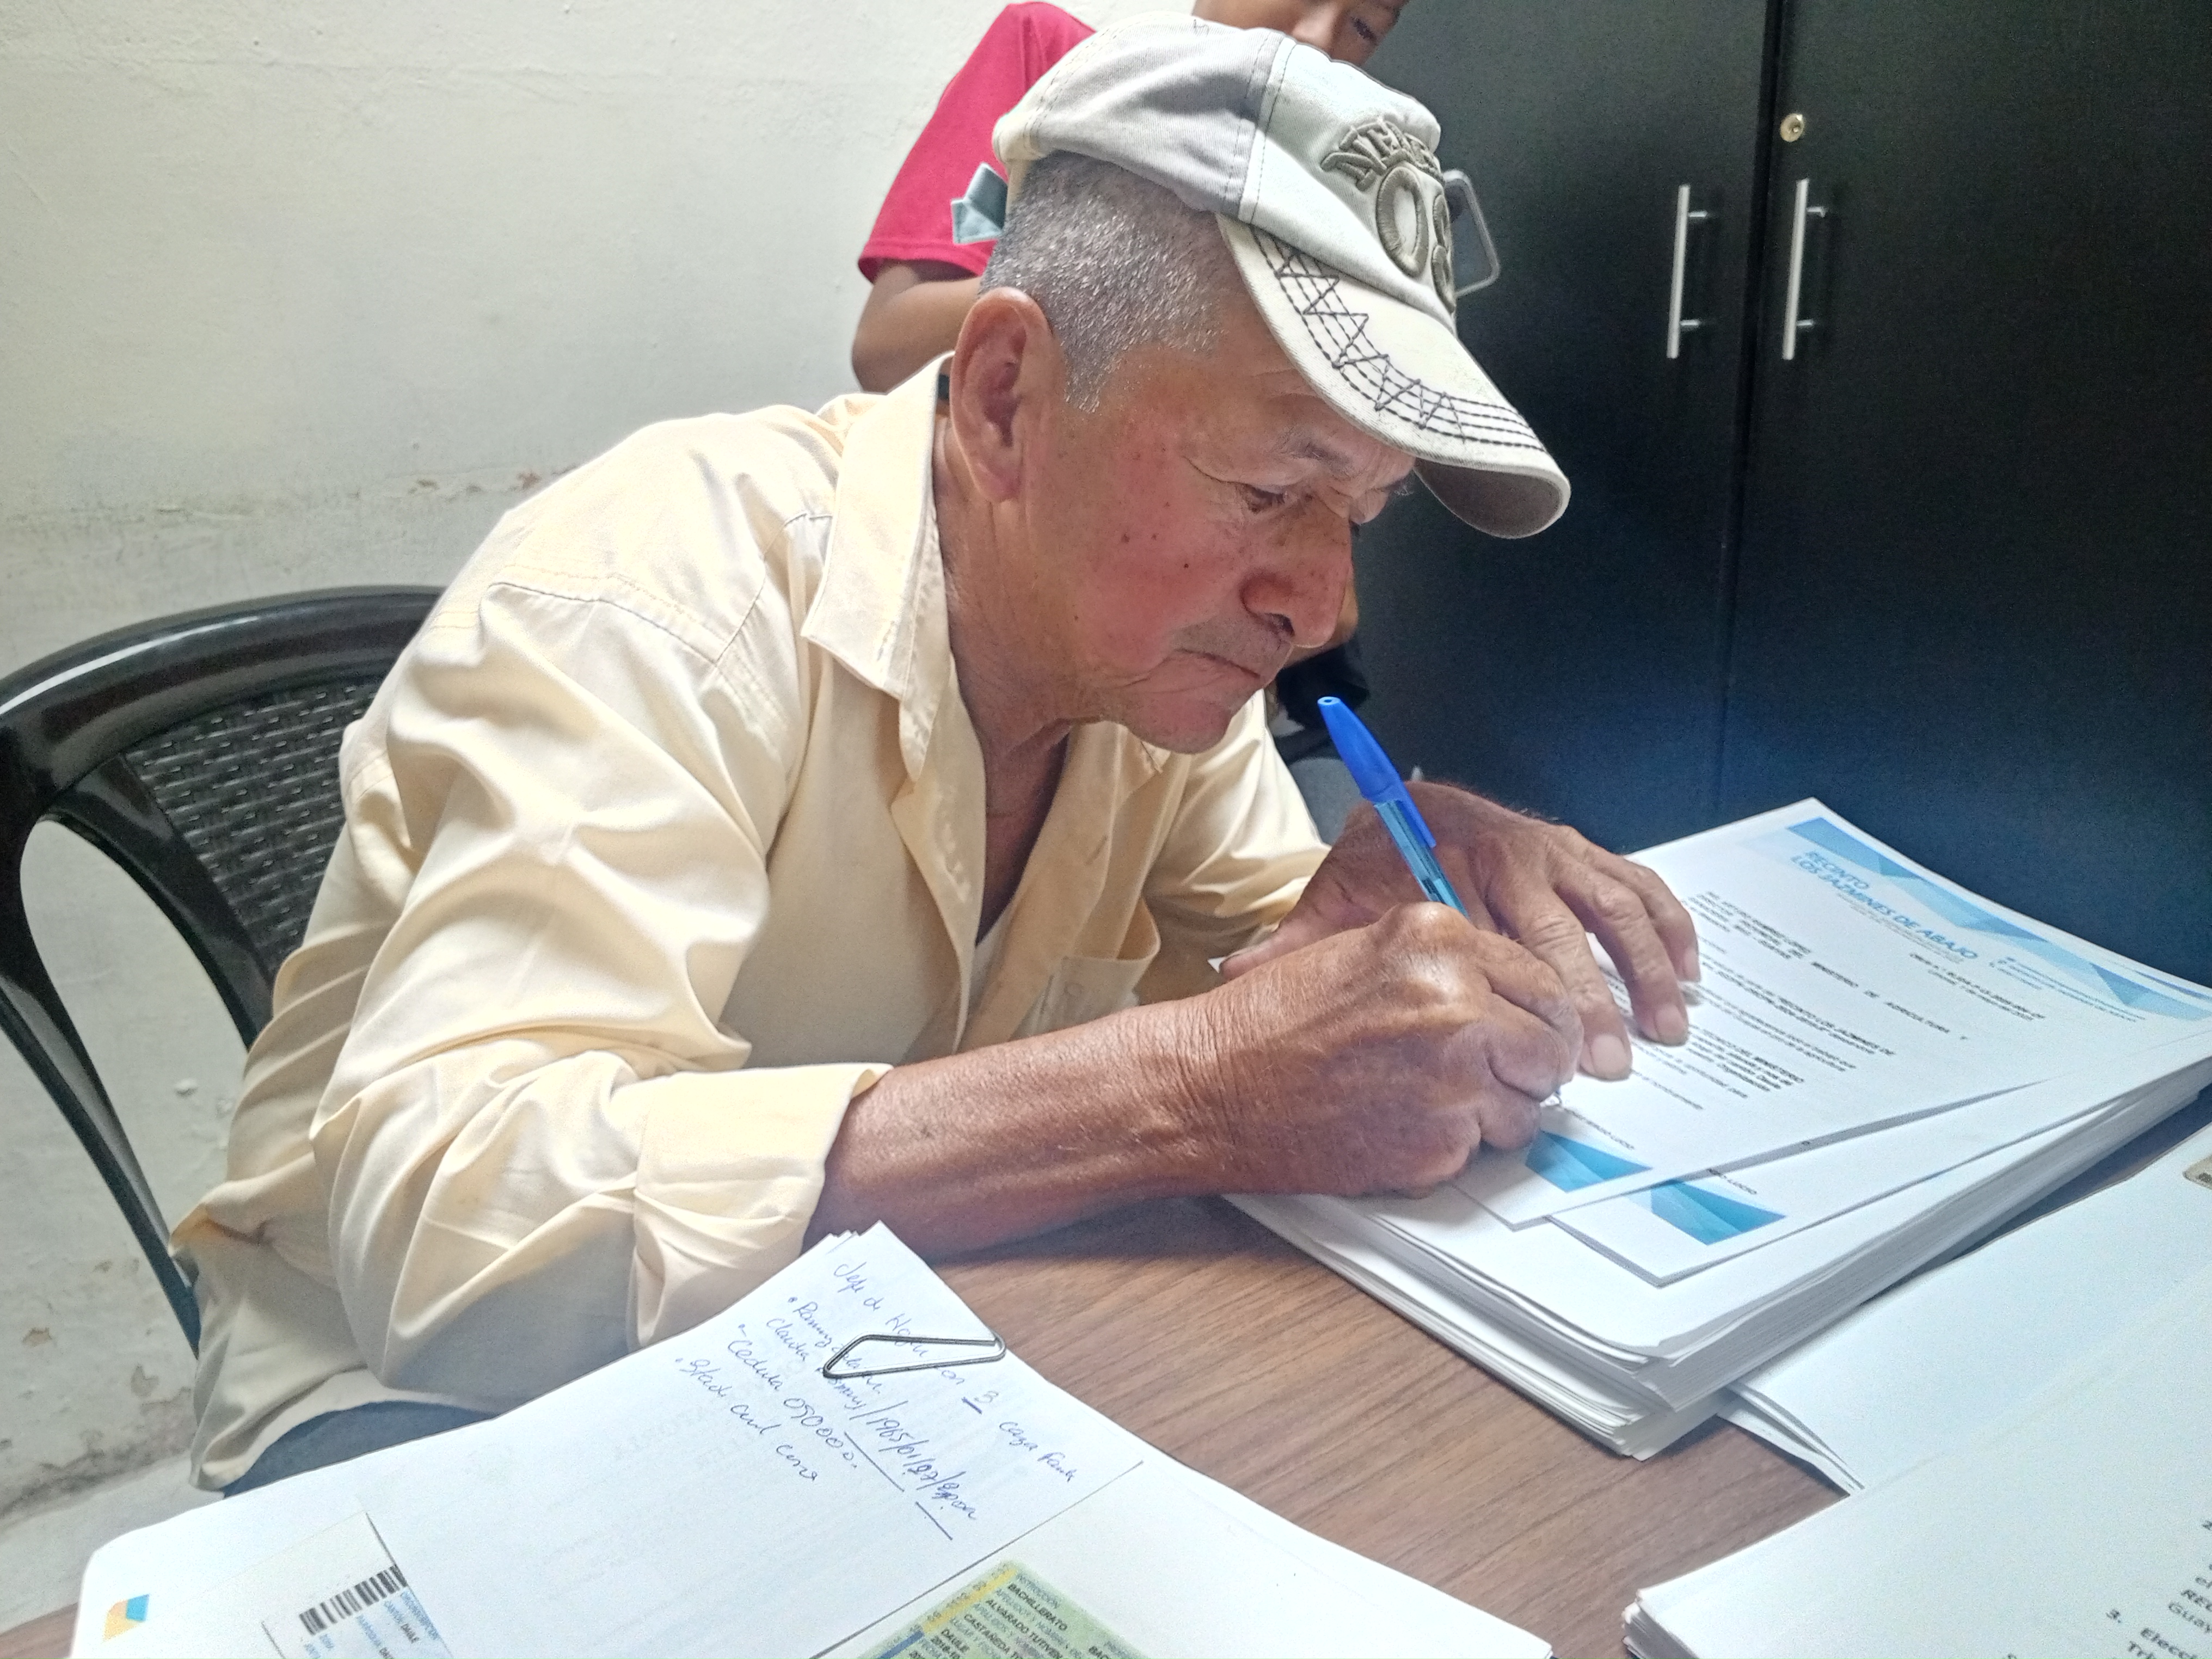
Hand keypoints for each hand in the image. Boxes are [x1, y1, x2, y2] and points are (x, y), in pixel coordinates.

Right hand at [1196, 903, 1578, 1194]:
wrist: (1211, 1085)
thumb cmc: (1268, 1023)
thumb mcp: (1362, 951)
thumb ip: (1444, 963)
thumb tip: (1507, 995)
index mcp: (1439, 940)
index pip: (1544, 979)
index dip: (1540, 1013)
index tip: (1533, 1029)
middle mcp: (1458, 1002)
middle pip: (1551, 1043)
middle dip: (1531, 1064)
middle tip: (1497, 1072)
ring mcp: (1454, 1075)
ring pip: (1529, 1106)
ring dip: (1496, 1110)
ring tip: (1431, 1098)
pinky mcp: (1440, 1141)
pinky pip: (1484, 1148)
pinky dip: (1455, 1145)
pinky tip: (1403, 1123)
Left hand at [1225, 785, 1697, 1079]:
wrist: (1402, 802)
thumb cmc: (1373, 863)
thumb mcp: (1332, 903)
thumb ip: (1293, 942)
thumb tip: (1236, 968)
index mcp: (1453, 868)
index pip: (1503, 945)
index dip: (1534, 1001)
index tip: (1554, 1051)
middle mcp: (1512, 853)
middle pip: (1563, 936)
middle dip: (1593, 1001)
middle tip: (1609, 1059)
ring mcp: (1555, 851)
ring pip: (1613, 911)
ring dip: (1645, 969)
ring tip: (1666, 1026)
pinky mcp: (1583, 851)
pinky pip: (1636, 884)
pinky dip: (1668, 925)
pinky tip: (1689, 970)